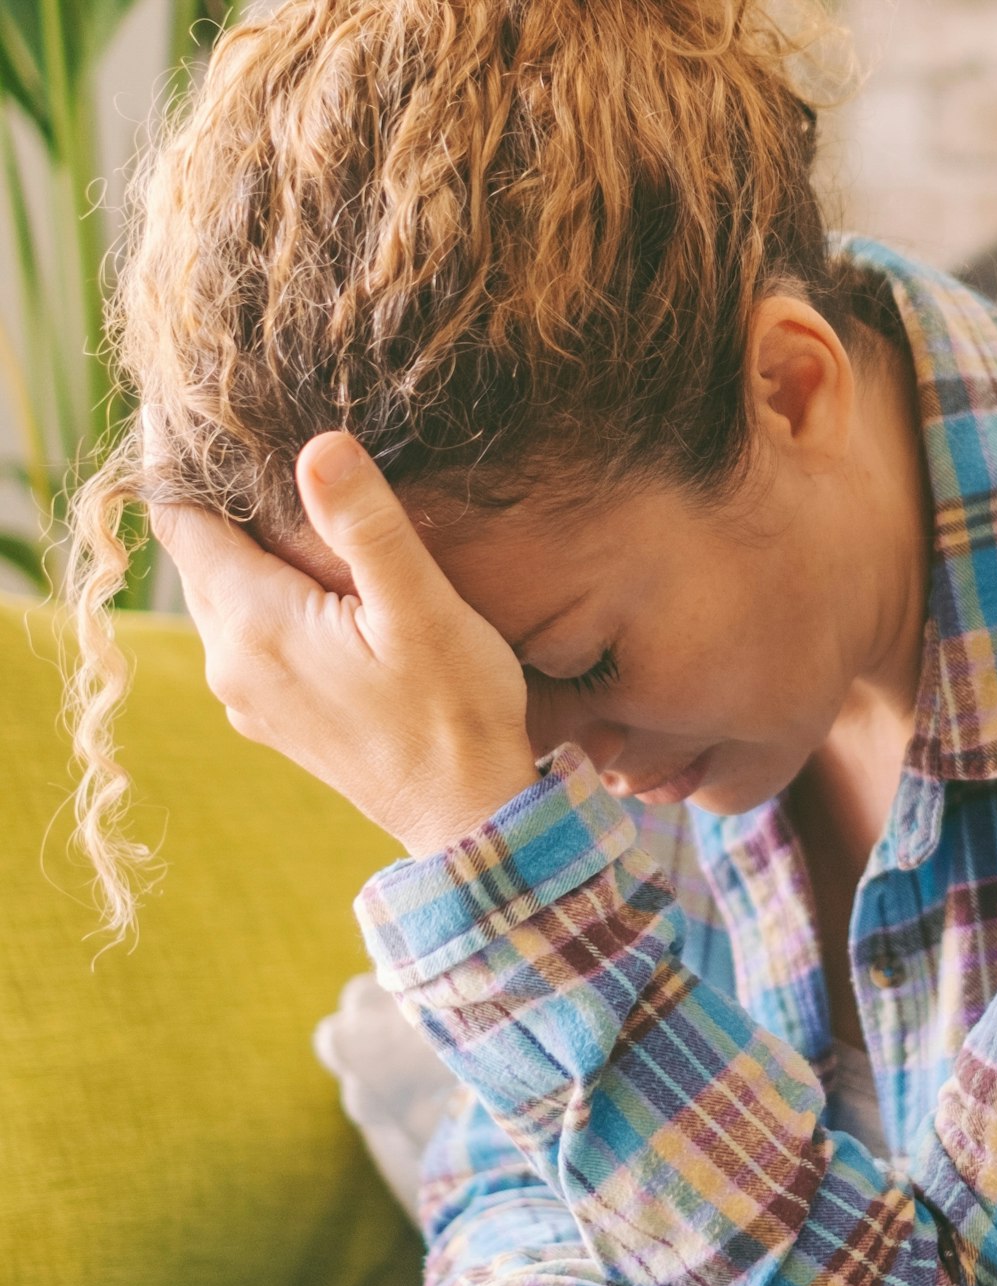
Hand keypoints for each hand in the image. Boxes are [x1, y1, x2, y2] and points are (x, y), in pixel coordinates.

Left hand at [149, 431, 538, 857]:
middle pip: (197, 554)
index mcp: (255, 624)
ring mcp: (247, 698)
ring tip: (291, 503)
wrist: (468, 820)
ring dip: (245, 552)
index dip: (180, 456)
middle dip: (218, 500)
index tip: (195, 404)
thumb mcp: (423, 609)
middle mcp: (231, 663)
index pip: (179, 518)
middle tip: (253, 438)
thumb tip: (317, 443)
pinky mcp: (272, 719)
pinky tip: (316, 587)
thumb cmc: (457, 714)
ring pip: (221, 596)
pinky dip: (264, 599)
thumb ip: (366, 525)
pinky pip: (246, 637)